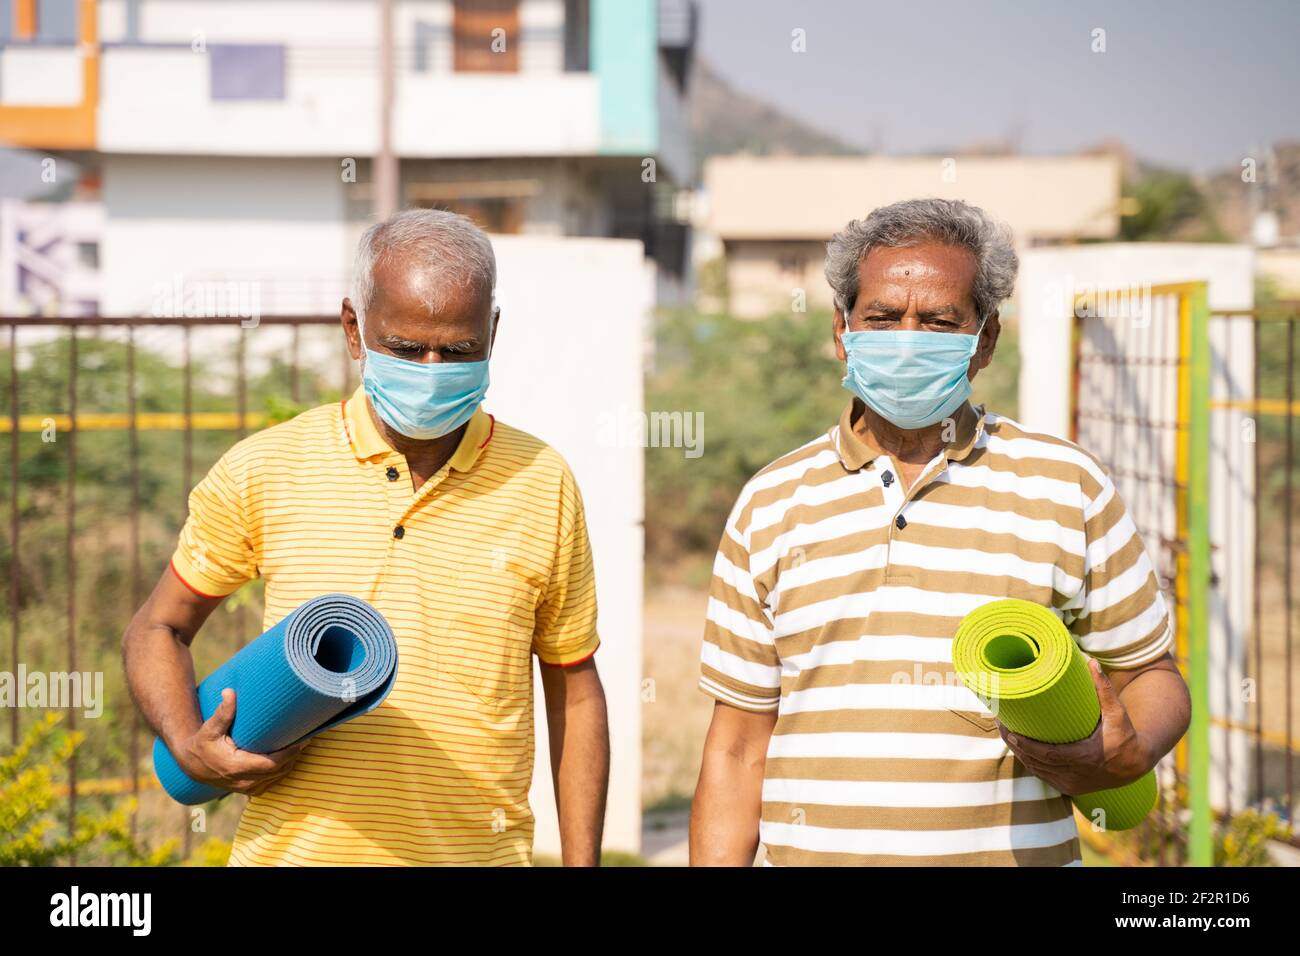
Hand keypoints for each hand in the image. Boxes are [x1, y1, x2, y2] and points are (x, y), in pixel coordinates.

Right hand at [175, 688, 307, 797]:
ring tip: (300, 744)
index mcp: (236, 767)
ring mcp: (246, 789)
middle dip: (295, 755)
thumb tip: (230, 692)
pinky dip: (282, 771)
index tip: (303, 739)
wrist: (191, 765)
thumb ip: (223, 712)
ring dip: (291, 763)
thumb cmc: (202, 744)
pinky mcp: (248, 790)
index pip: (273, 763)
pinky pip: (272, 783)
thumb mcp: (210, 728)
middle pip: (279, 770)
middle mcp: (243, 781)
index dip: (290, 752)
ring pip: (278, 777)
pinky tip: (289, 757)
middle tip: (306, 737)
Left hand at [996, 657, 1151, 794]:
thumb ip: (1105, 689)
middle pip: (1036, 762)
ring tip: (1005, 733)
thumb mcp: (1118, 714)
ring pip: (1037, 771)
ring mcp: (1072, 784)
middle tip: (1001, 725)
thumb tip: (1092, 662)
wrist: (1135, 764)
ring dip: (1019, 754)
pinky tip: (1019, 749)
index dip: (1026, 744)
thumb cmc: (1125, 735)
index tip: (1010, 729)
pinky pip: (1044, 777)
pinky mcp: (1070, 788)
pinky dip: (1030, 764)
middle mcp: (1076, 775)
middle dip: (1015, 745)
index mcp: (1085, 758)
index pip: (1047, 754)